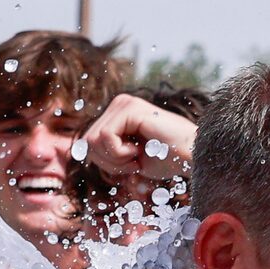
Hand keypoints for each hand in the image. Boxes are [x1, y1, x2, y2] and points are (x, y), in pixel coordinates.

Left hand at [76, 94, 195, 190]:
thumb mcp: (128, 158)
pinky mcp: (129, 108)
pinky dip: (120, 153)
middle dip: (108, 162)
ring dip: (116, 159)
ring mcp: (123, 103)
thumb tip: (76, 150)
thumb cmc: (168, 159)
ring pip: (93, 140)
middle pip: (87, 142)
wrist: (193, 157)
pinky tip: (139, 150)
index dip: (105, 163)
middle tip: (134, 163)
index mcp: (118, 114)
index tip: (130, 165)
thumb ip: (106, 151)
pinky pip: (105, 137)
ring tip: (138, 156)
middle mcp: (118, 104)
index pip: (88, 142)